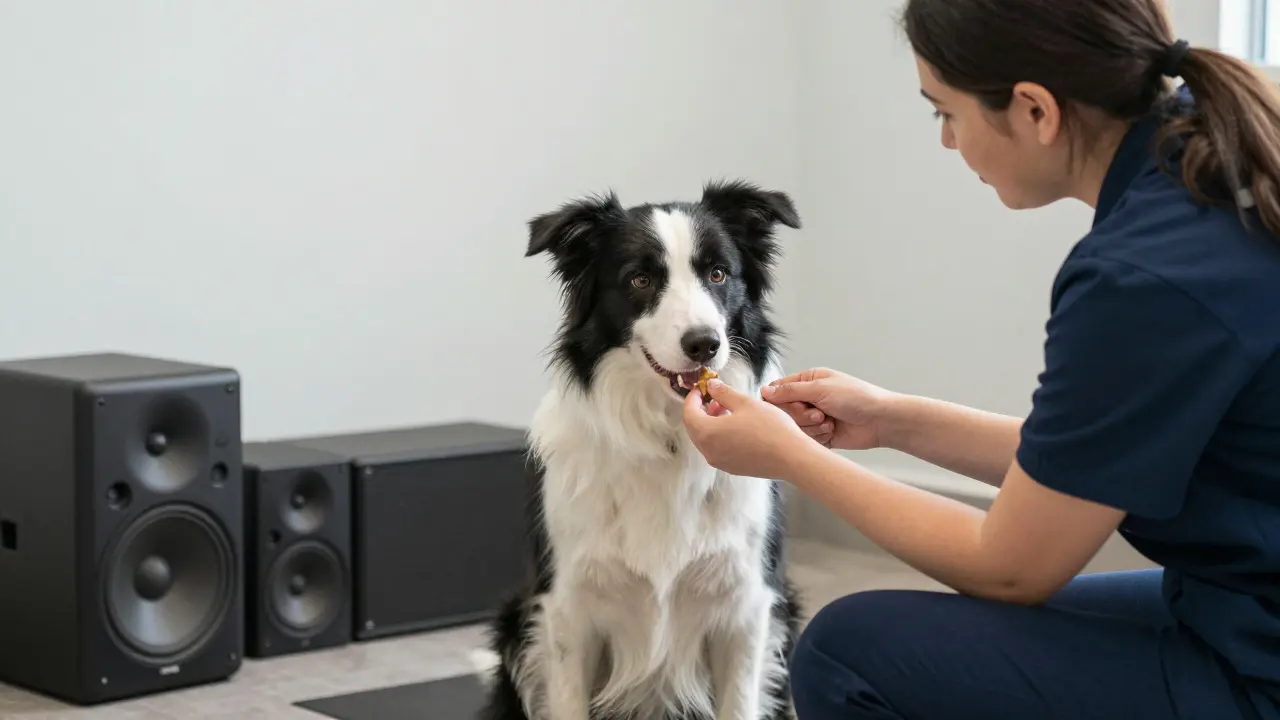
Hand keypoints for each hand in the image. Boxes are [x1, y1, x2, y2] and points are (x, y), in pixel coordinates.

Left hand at [681, 379, 815, 479]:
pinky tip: (736, 425)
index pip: (688, 413)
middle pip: (694, 428)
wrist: (791, 457)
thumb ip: (723, 393)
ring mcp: (720, 462)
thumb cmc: (770, 429)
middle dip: (701, 410)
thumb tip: (711, 386)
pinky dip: (720, 435)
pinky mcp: (731, 468)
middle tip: (715, 396)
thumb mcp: (745, 403)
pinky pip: (717, 448)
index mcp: (707, 433)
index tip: (701, 388)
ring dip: (711, 422)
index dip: (693, 398)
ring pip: (706, 439)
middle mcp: (709, 451)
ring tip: (728, 408)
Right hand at [761, 368, 898, 450]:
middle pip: (784, 412)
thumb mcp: (820, 388)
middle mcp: (810, 398)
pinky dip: (819, 437)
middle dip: (800, 415)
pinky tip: (832, 431)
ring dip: (812, 427)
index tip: (791, 405)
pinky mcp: (821, 435)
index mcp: (808, 381)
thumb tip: (765, 391)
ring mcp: (815, 417)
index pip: (778, 391)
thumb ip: (790, 391)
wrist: (880, 421)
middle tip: (818, 413)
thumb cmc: (856, 398)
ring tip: (829, 421)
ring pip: (795, 428)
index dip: (779, 401)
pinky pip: (807, 440)